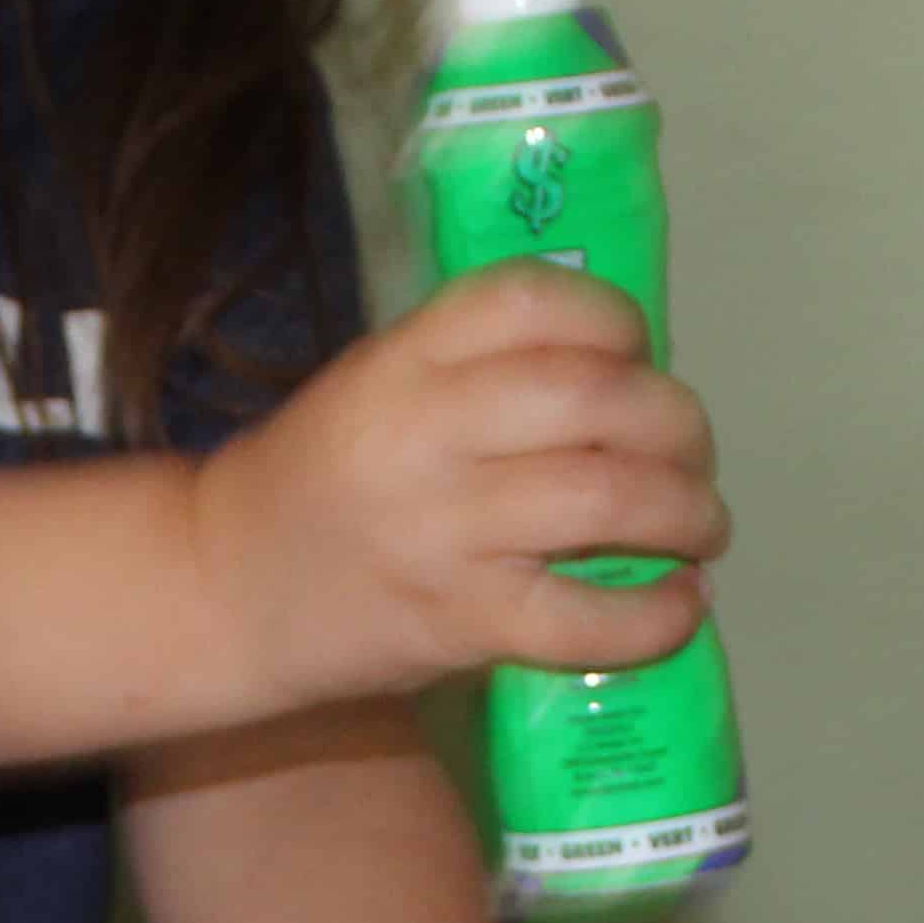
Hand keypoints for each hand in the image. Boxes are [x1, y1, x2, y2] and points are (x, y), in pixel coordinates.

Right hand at [186, 264, 725, 716]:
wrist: (223, 592)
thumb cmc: (320, 482)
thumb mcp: (377, 385)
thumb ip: (479, 369)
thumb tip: (627, 380)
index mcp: (403, 359)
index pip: (535, 300)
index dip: (615, 322)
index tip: (638, 356)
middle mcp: (425, 433)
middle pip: (597, 397)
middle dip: (677, 423)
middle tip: (690, 454)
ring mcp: (442, 532)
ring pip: (607, 498)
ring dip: (686, 511)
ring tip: (700, 527)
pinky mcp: (457, 622)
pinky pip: (583, 618)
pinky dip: (655, 615)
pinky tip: (679, 605)